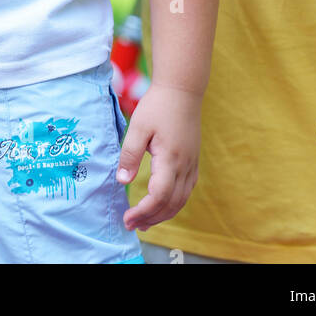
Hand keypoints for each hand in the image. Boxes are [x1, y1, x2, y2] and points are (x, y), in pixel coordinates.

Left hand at [116, 84, 200, 229]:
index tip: (127, 218)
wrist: (182, 90)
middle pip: (171, 204)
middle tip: (131, 225)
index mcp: (170, 158)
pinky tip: (161, 205)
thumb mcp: (138, 126)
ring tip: (143, 222)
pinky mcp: (193, 162)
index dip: (143, 211)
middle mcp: (185, 166)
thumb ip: (129, 155)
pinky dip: (173, 204)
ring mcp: (192, 165)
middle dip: (151, 218)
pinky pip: (186, 191)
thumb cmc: (158, 105)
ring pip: (180, 201)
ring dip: (162, 215)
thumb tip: (121, 181)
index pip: (159, 196)